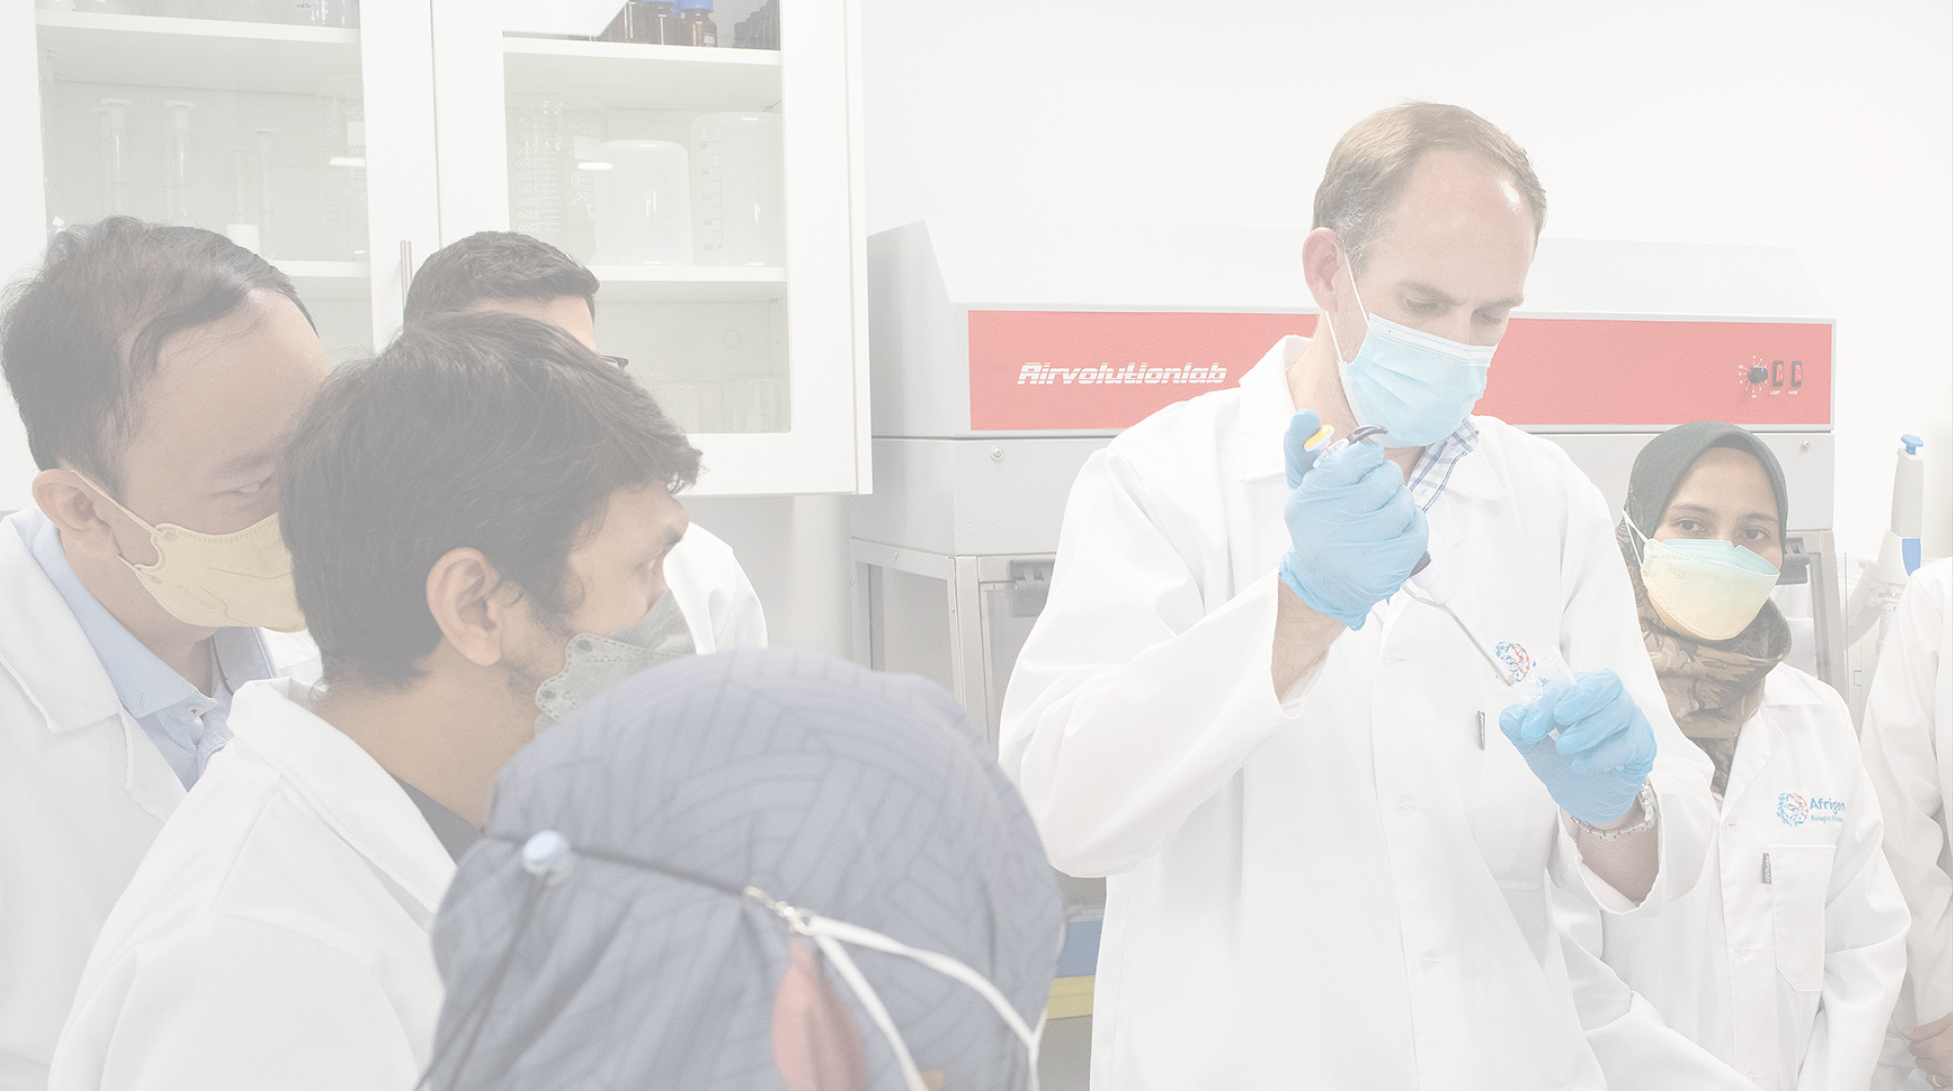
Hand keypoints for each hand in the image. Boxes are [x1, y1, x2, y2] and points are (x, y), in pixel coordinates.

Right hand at [1277, 410, 1427, 629]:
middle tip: (1376, 488)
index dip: (1368, 456)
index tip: (1366, 463)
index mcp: (1309, 501)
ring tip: (1384, 510)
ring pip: (1404, 502)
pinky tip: (1395, 529)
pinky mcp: (1385, 570)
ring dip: (1400, 501)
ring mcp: (1360, 551)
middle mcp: (1332, 527)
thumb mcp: (1300, 487)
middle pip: (1386, 479)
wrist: (1321, 584)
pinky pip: (1418, 529)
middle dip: (1386, 477)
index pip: (1355, 460)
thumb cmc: (1315, 525)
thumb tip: (1306, 414)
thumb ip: (1301, 447)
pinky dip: (1412, 524)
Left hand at [1498, 669, 1657, 826]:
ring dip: (1589, 730)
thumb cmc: (1565, 761)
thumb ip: (1520, 729)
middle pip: (1606, 683)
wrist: (1587, 798)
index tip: (1530, 727)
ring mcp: (1631, 721)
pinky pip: (1629, 743)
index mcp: (1581, 691)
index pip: (1569, 683)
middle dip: (1581, 699)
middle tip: (1560, 718)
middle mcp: (1610, 700)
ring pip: (1620, 712)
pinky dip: (1604, 754)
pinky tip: (1583, 766)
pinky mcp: (1643, 745)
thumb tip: (1512, 715)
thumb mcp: (1535, 747)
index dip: (1549, 700)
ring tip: (1565, 749)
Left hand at [1905, 1013, 1952, 1084]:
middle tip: (1935, 1048)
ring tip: (1944, 1060)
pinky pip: (1942, 1089)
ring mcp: (1952, 1078)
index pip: (1914, 1049)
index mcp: (1936, 1049)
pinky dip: (1942, 1084)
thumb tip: (1909, 1033)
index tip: (1921, 1042)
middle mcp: (1943, 1066)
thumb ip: (1927, 1029)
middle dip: (1925, 1056)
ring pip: (1931, 1077)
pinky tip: (1946, 1075)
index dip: (1917, 1043)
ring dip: (1934, 1069)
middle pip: (1921, 1063)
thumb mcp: (1950, 1022)